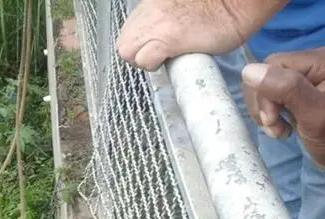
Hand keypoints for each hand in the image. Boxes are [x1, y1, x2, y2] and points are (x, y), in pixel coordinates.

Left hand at [116, 0, 277, 70]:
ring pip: (128, 52)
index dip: (142, 42)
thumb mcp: (184, 4)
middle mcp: (149, 8)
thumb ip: (168, 18)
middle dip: (138, 54)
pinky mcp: (166, 39)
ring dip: (144, 60)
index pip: (131, 28)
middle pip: (124, 42)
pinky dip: (154, 66)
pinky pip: (144, 61)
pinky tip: (171, 61)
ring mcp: (155, 23)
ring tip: (166, 58)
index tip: (158, 46)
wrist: (239, 1)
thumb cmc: (222, 4)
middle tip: (159, 56)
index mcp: (153, 1)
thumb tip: (167, 39)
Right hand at [242, 50, 324, 167]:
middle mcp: (311, 62)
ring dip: (264, 112)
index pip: (274, 64)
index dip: (265, 93)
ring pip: (266, 86)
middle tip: (275, 128)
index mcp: (320, 60)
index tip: (272, 121)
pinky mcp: (298, 92)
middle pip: (268, 74)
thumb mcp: (314, 114)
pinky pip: (272, 96)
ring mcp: (304, 78)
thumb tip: (249, 71)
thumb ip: (288, 89)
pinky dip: (270, 114)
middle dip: (264, 105)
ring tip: (278, 130)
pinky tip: (282, 126)